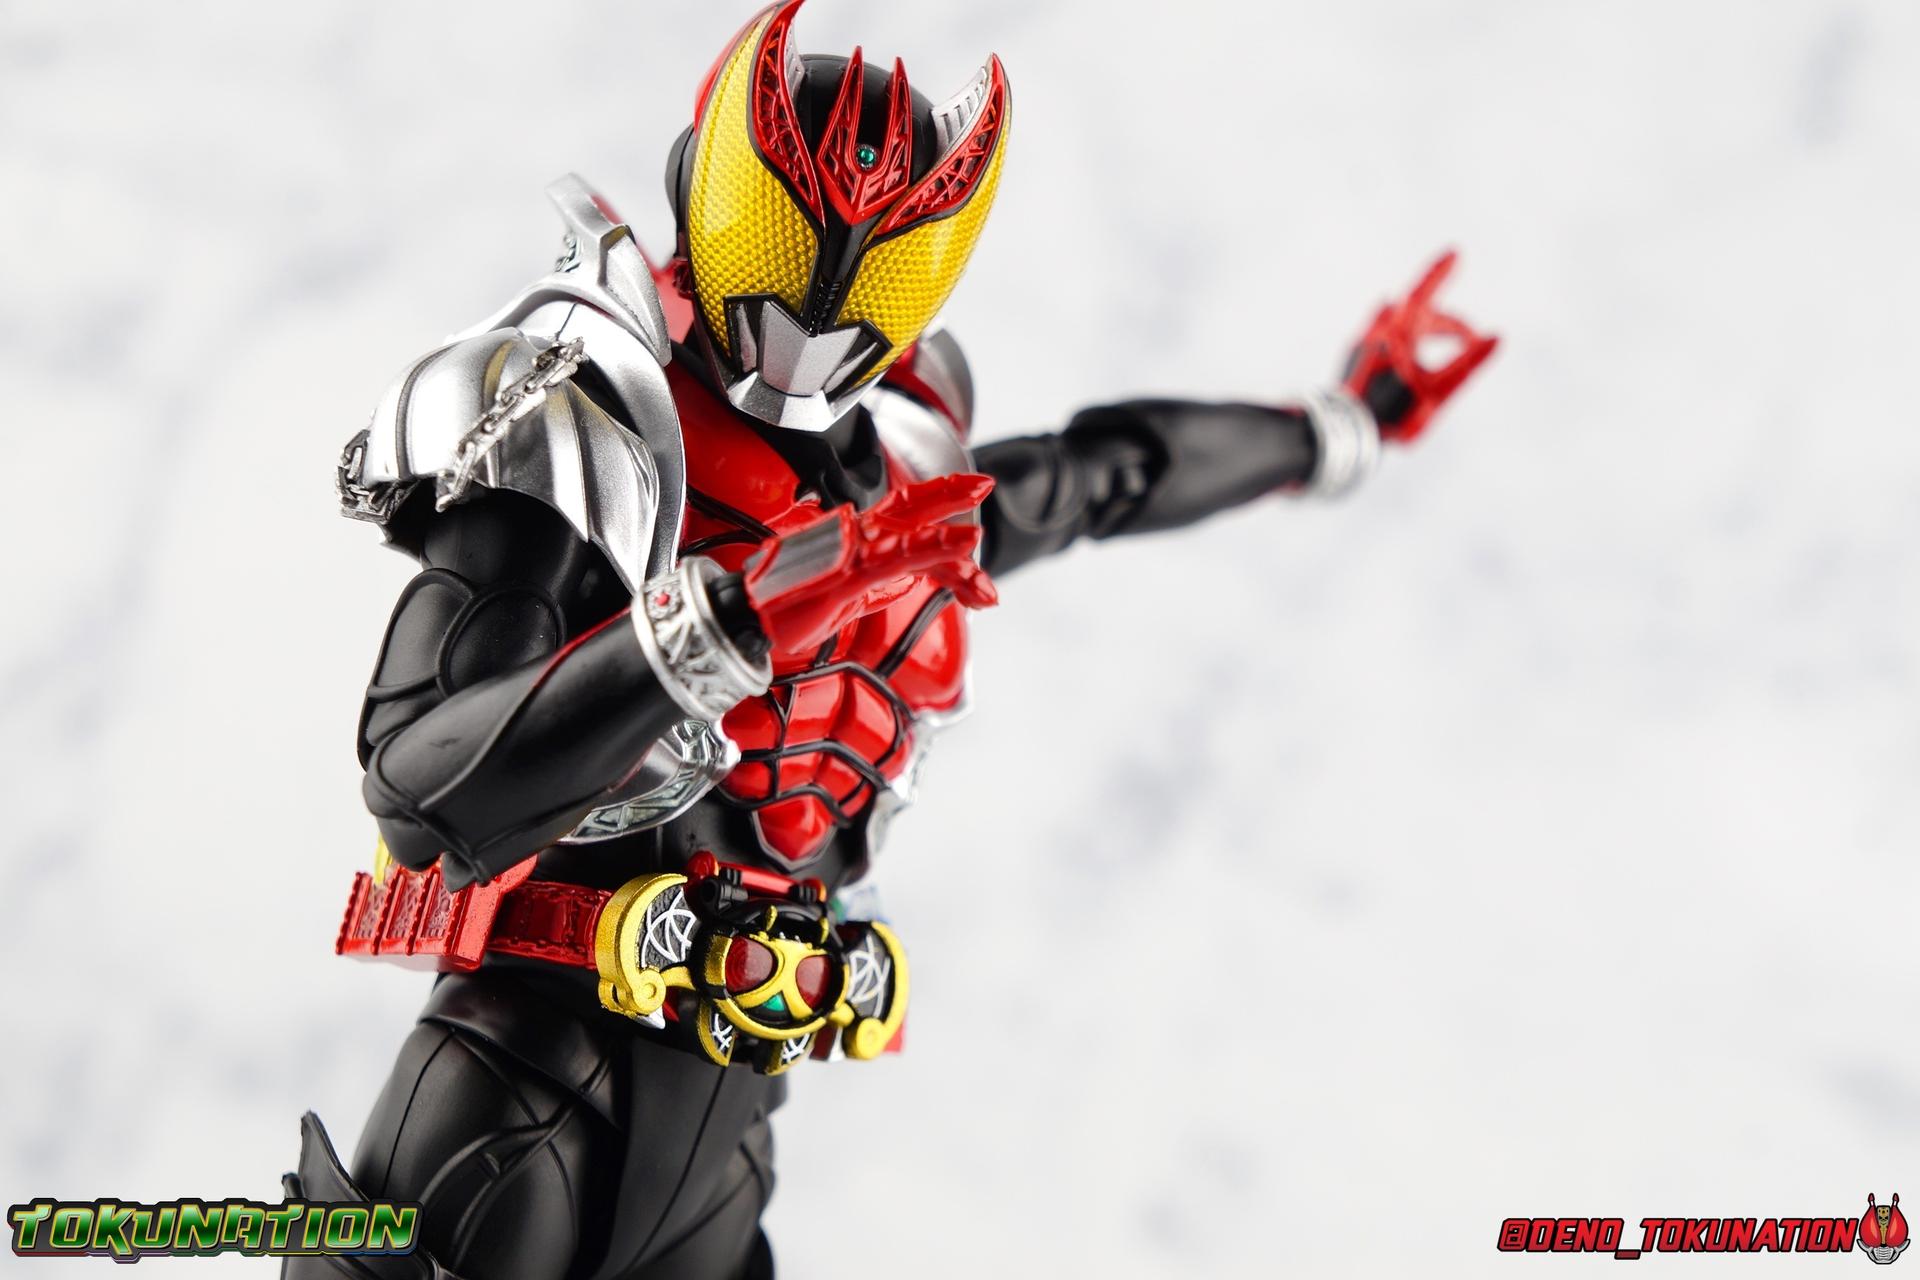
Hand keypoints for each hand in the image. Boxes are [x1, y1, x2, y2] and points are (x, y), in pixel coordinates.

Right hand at [743, 474, 997, 654]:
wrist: (747, 621)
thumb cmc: (786, 607)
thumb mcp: (846, 597)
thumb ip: (879, 585)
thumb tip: (910, 580)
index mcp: (853, 537)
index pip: (903, 513)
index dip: (936, 500)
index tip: (968, 496)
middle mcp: (855, 535)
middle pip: (910, 507)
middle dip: (950, 493)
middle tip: (984, 485)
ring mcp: (853, 551)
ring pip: (913, 534)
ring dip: (953, 535)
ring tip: (980, 537)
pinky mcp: (850, 573)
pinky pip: (902, 556)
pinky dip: (938, 548)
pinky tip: (964, 546)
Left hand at [1342, 249, 1497, 442]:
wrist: (1346, 434)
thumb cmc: (1394, 416)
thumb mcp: (1438, 392)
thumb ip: (1468, 363)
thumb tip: (1497, 337)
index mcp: (1398, 335)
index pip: (1423, 294)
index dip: (1439, 272)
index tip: (1455, 252)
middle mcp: (1377, 332)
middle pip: (1420, 315)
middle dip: (1449, 324)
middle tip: (1473, 338)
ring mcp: (1363, 342)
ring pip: (1403, 323)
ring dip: (1428, 328)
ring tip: (1450, 338)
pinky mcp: (1355, 355)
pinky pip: (1384, 332)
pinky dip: (1405, 333)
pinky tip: (1404, 329)